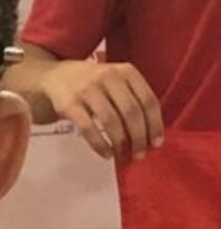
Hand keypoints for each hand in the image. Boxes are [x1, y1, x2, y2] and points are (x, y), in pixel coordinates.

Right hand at [39, 60, 162, 160]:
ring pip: (111, 121)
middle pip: (132, 112)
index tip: (157, 143)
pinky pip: (89, 128)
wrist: (55, 76)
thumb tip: (153, 135)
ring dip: (121, 143)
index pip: (149, 100)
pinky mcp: (69, 103)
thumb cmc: (96, 84)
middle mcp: (109, 76)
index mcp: (127, 71)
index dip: (155, 124)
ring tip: (124, 157)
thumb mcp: (119, 81)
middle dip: (139, 137)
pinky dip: (100, 145)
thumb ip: (136, 100)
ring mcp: (87, 89)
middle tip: (140, 155)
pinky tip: (107, 154)